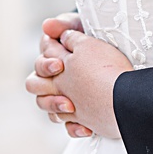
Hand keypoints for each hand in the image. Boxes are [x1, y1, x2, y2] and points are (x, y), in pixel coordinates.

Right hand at [27, 15, 88, 136]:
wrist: (118, 57)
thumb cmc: (95, 39)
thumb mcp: (82, 28)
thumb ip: (64, 25)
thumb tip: (46, 26)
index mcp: (51, 59)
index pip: (39, 65)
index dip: (46, 65)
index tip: (59, 65)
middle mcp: (53, 79)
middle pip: (34, 86)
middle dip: (46, 88)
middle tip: (64, 88)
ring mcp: (63, 96)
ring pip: (45, 106)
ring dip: (54, 107)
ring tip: (71, 108)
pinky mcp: (77, 113)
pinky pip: (67, 125)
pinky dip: (74, 127)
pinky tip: (86, 127)